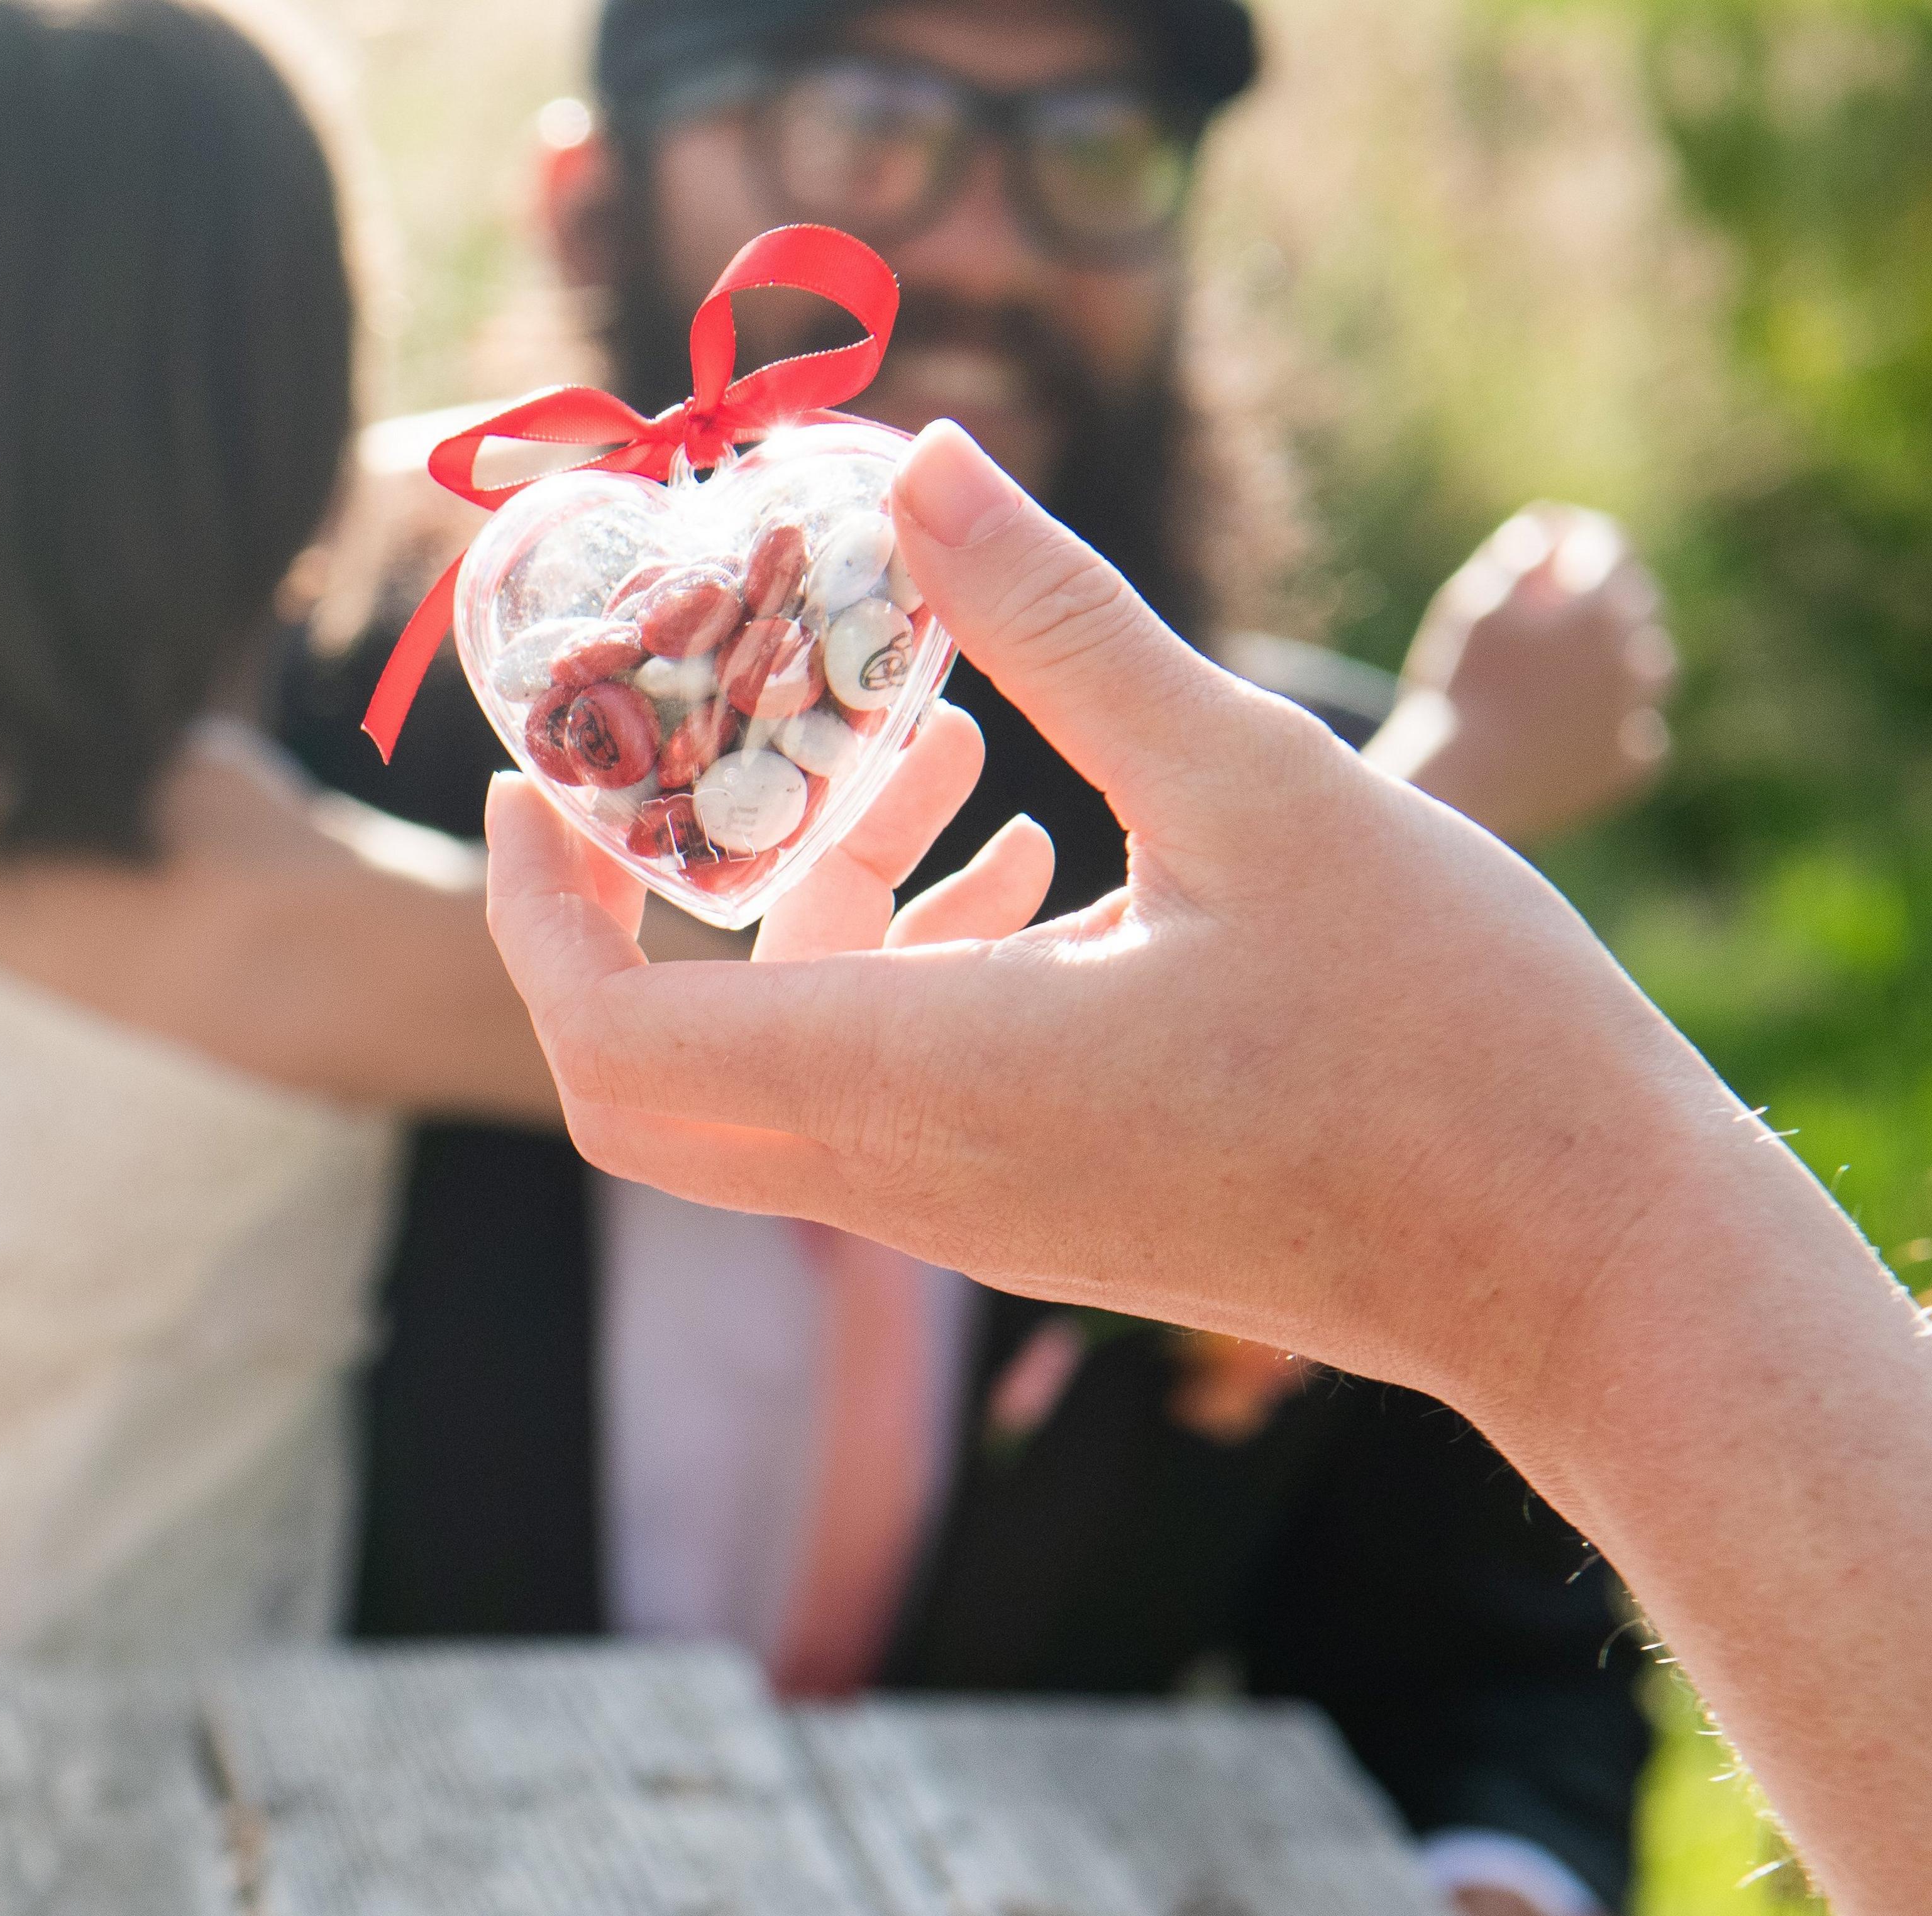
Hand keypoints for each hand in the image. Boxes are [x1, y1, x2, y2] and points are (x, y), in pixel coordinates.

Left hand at [485, 420, 1778, 1425]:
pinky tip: (1036, 847)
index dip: (535, 916)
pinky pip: (894, 1090)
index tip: (542, 785)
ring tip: (952, 739)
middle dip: (630, 915)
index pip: (609, 1045)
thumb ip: (1065, 625)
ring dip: (821, 899)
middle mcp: (908, 1174)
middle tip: (678, 759)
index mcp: (921, 1083)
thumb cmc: (1445, 1034)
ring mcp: (971, 1210)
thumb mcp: (1254, 781)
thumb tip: (924, 461)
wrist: (1575, 1259)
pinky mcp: (1040, 1209)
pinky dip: (906, 964)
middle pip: (650, 1084)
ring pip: (790, 1065)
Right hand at [1373, 504, 1675, 845]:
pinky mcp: (1628, 767)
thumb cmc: (1456, 687)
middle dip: (1609, 598)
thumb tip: (1544, 530)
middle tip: (1571, 607)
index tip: (1559, 540)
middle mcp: (1634, 654)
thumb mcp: (1469, 606)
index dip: (1583, 537)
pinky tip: (1592, 734)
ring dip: (1628, 663)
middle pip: (1639, 607)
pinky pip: (1643, 740)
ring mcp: (1637, 713)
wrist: (1458, 781)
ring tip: (1590, 672)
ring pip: (1654, 672)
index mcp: (1599, 607)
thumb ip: (1514, 558)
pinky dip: (1624, 731)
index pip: (1610, 548)